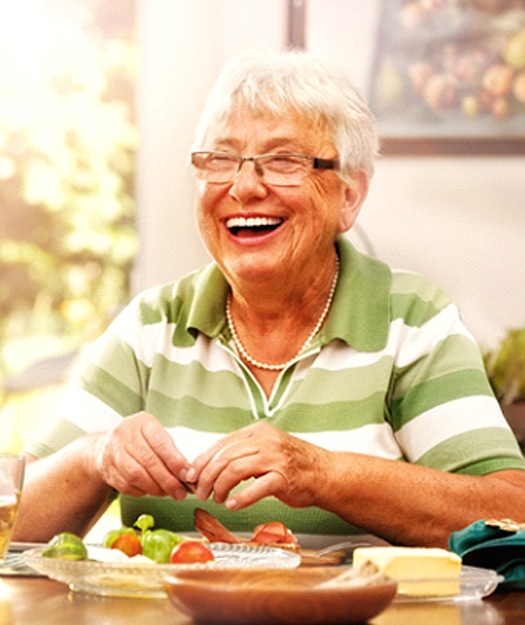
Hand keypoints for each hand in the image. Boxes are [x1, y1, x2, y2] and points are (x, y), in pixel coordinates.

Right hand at [94, 411, 190, 498]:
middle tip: (180, 492)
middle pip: (148, 461)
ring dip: (156, 488)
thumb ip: (170, 448)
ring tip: (169, 493)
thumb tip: (187, 472)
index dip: (175, 461)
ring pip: (136, 476)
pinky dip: (143, 491)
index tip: (187, 474)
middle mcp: (125, 435)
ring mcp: (114, 453)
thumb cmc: (141, 439)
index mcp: (142, 422)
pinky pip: (127, 486)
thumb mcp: (156, 433)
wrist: (109, 445)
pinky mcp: (108, 471)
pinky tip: (153, 491)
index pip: (160, 442)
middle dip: (167, 480)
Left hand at [187, 421, 326, 509]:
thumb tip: (209, 466)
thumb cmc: (293, 464)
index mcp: (258, 432)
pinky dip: (241, 497)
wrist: (325, 473)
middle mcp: (266, 441)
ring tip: (217, 499)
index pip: (222, 444)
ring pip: (235, 469)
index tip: (191, 475)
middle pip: (225, 457)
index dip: (203, 461)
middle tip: (200, 492)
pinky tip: (233, 505)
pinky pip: (256, 487)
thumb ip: (242, 453)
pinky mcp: (284, 478)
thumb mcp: (266, 449)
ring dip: (221, 487)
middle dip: (207, 476)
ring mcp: (275, 458)